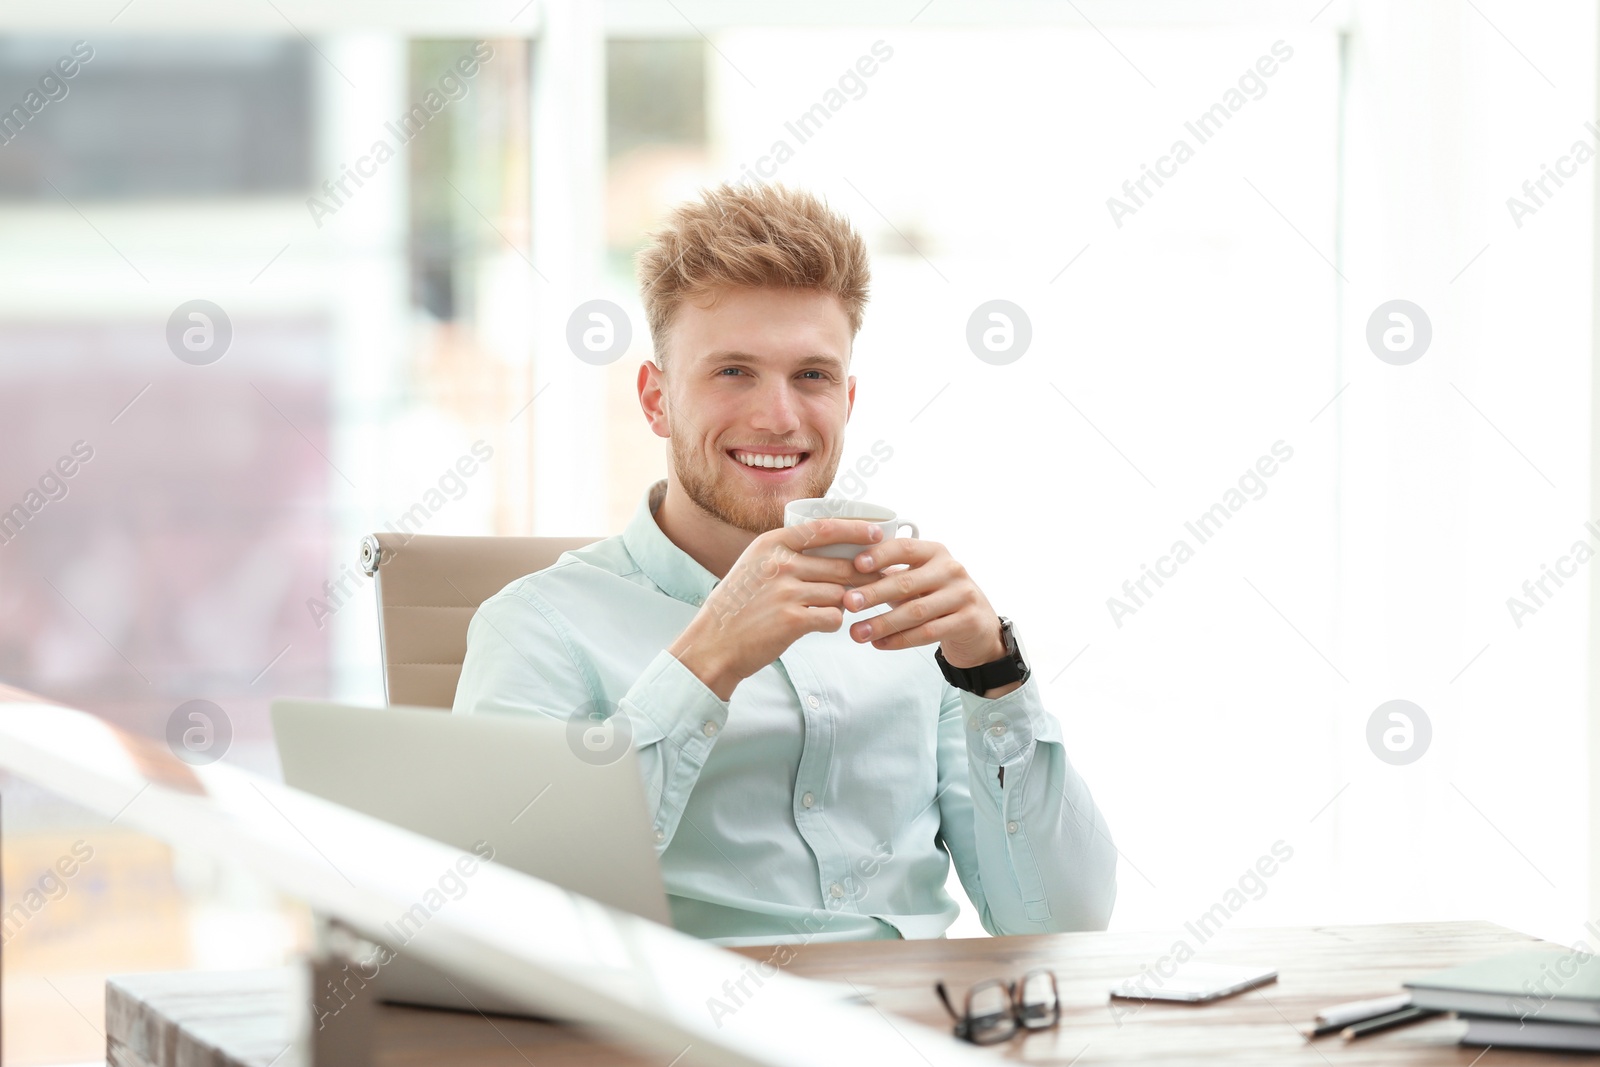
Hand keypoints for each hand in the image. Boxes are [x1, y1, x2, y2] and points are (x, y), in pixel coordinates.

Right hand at [668, 519, 884, 700]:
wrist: (713, 644)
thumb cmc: (738, 607)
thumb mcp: (755, 566)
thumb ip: (789, 555)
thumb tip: (837, 552)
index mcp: (771, 544)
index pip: (823, 529)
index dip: (855, 529)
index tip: (877, 533)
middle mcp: (780, 563)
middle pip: (840, 565)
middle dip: (861, 576)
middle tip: (875, 583)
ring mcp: (786, 592)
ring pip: (840, 593)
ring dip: (844, 603)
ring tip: (832, 608)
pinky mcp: (793, 620)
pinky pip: (833, 617)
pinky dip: (832, 622)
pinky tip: (820, 624)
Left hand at [840, 538, 1006, 668]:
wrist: (978, 626)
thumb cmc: (938, 597)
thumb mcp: (919, 579)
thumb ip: (891, 575)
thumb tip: (847, 575)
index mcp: (935, 552)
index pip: (904, 548)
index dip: (879, 555)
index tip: (856, 565)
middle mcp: (951, 569)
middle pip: (906, 582)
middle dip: (873, 594)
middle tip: (847, 604)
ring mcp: (962, 595)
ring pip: (915, 611)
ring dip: (882, 623)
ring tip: (857, 633)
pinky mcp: (967, 621)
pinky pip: (928, 632)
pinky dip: (900, 640)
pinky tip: (880, 644)